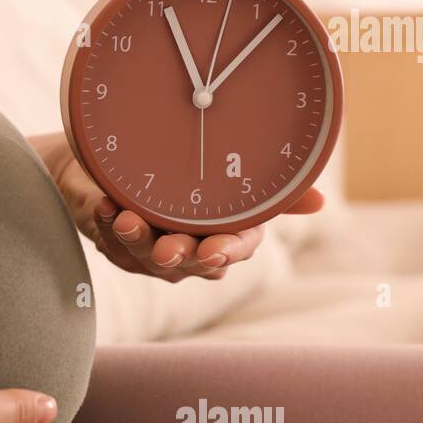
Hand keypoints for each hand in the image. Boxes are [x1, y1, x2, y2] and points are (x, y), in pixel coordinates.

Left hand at [31, 131, 323, 282]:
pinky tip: (103, 206)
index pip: (234, 250)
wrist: (125, 160)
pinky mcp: (118, 246)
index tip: (215, 251)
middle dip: (177, 255)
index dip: (226, 253)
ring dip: (135, 238)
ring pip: (145, 256)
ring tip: (125, 218)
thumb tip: (320, 202)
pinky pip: (110, 241)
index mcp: (225, 235)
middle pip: (188, 261)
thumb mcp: (233, 176)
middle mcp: (191, 251)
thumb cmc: (188, 169)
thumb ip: (276, 192)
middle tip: (167, 248)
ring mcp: (152, 253)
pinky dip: (104, 223)